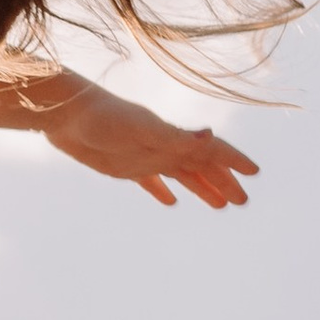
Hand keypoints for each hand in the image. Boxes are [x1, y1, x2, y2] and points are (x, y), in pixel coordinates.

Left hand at [39, 78, 258, 209]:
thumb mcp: (140, 128)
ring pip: (182, 175)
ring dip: (202, 188)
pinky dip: (162, 191)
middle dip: (224, 181)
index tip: (255, 173)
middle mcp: (163, 147)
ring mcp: (145, 156)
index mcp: (171, 138)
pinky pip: (150, 182)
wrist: (65, 113)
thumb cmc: (101, 117)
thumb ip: (175, 136)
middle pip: (201, 167)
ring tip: (220, 205)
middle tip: (244, 200)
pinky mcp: (124, 166)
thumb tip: (210, 136)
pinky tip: (169, 202)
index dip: (232, 161)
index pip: (210, 151)